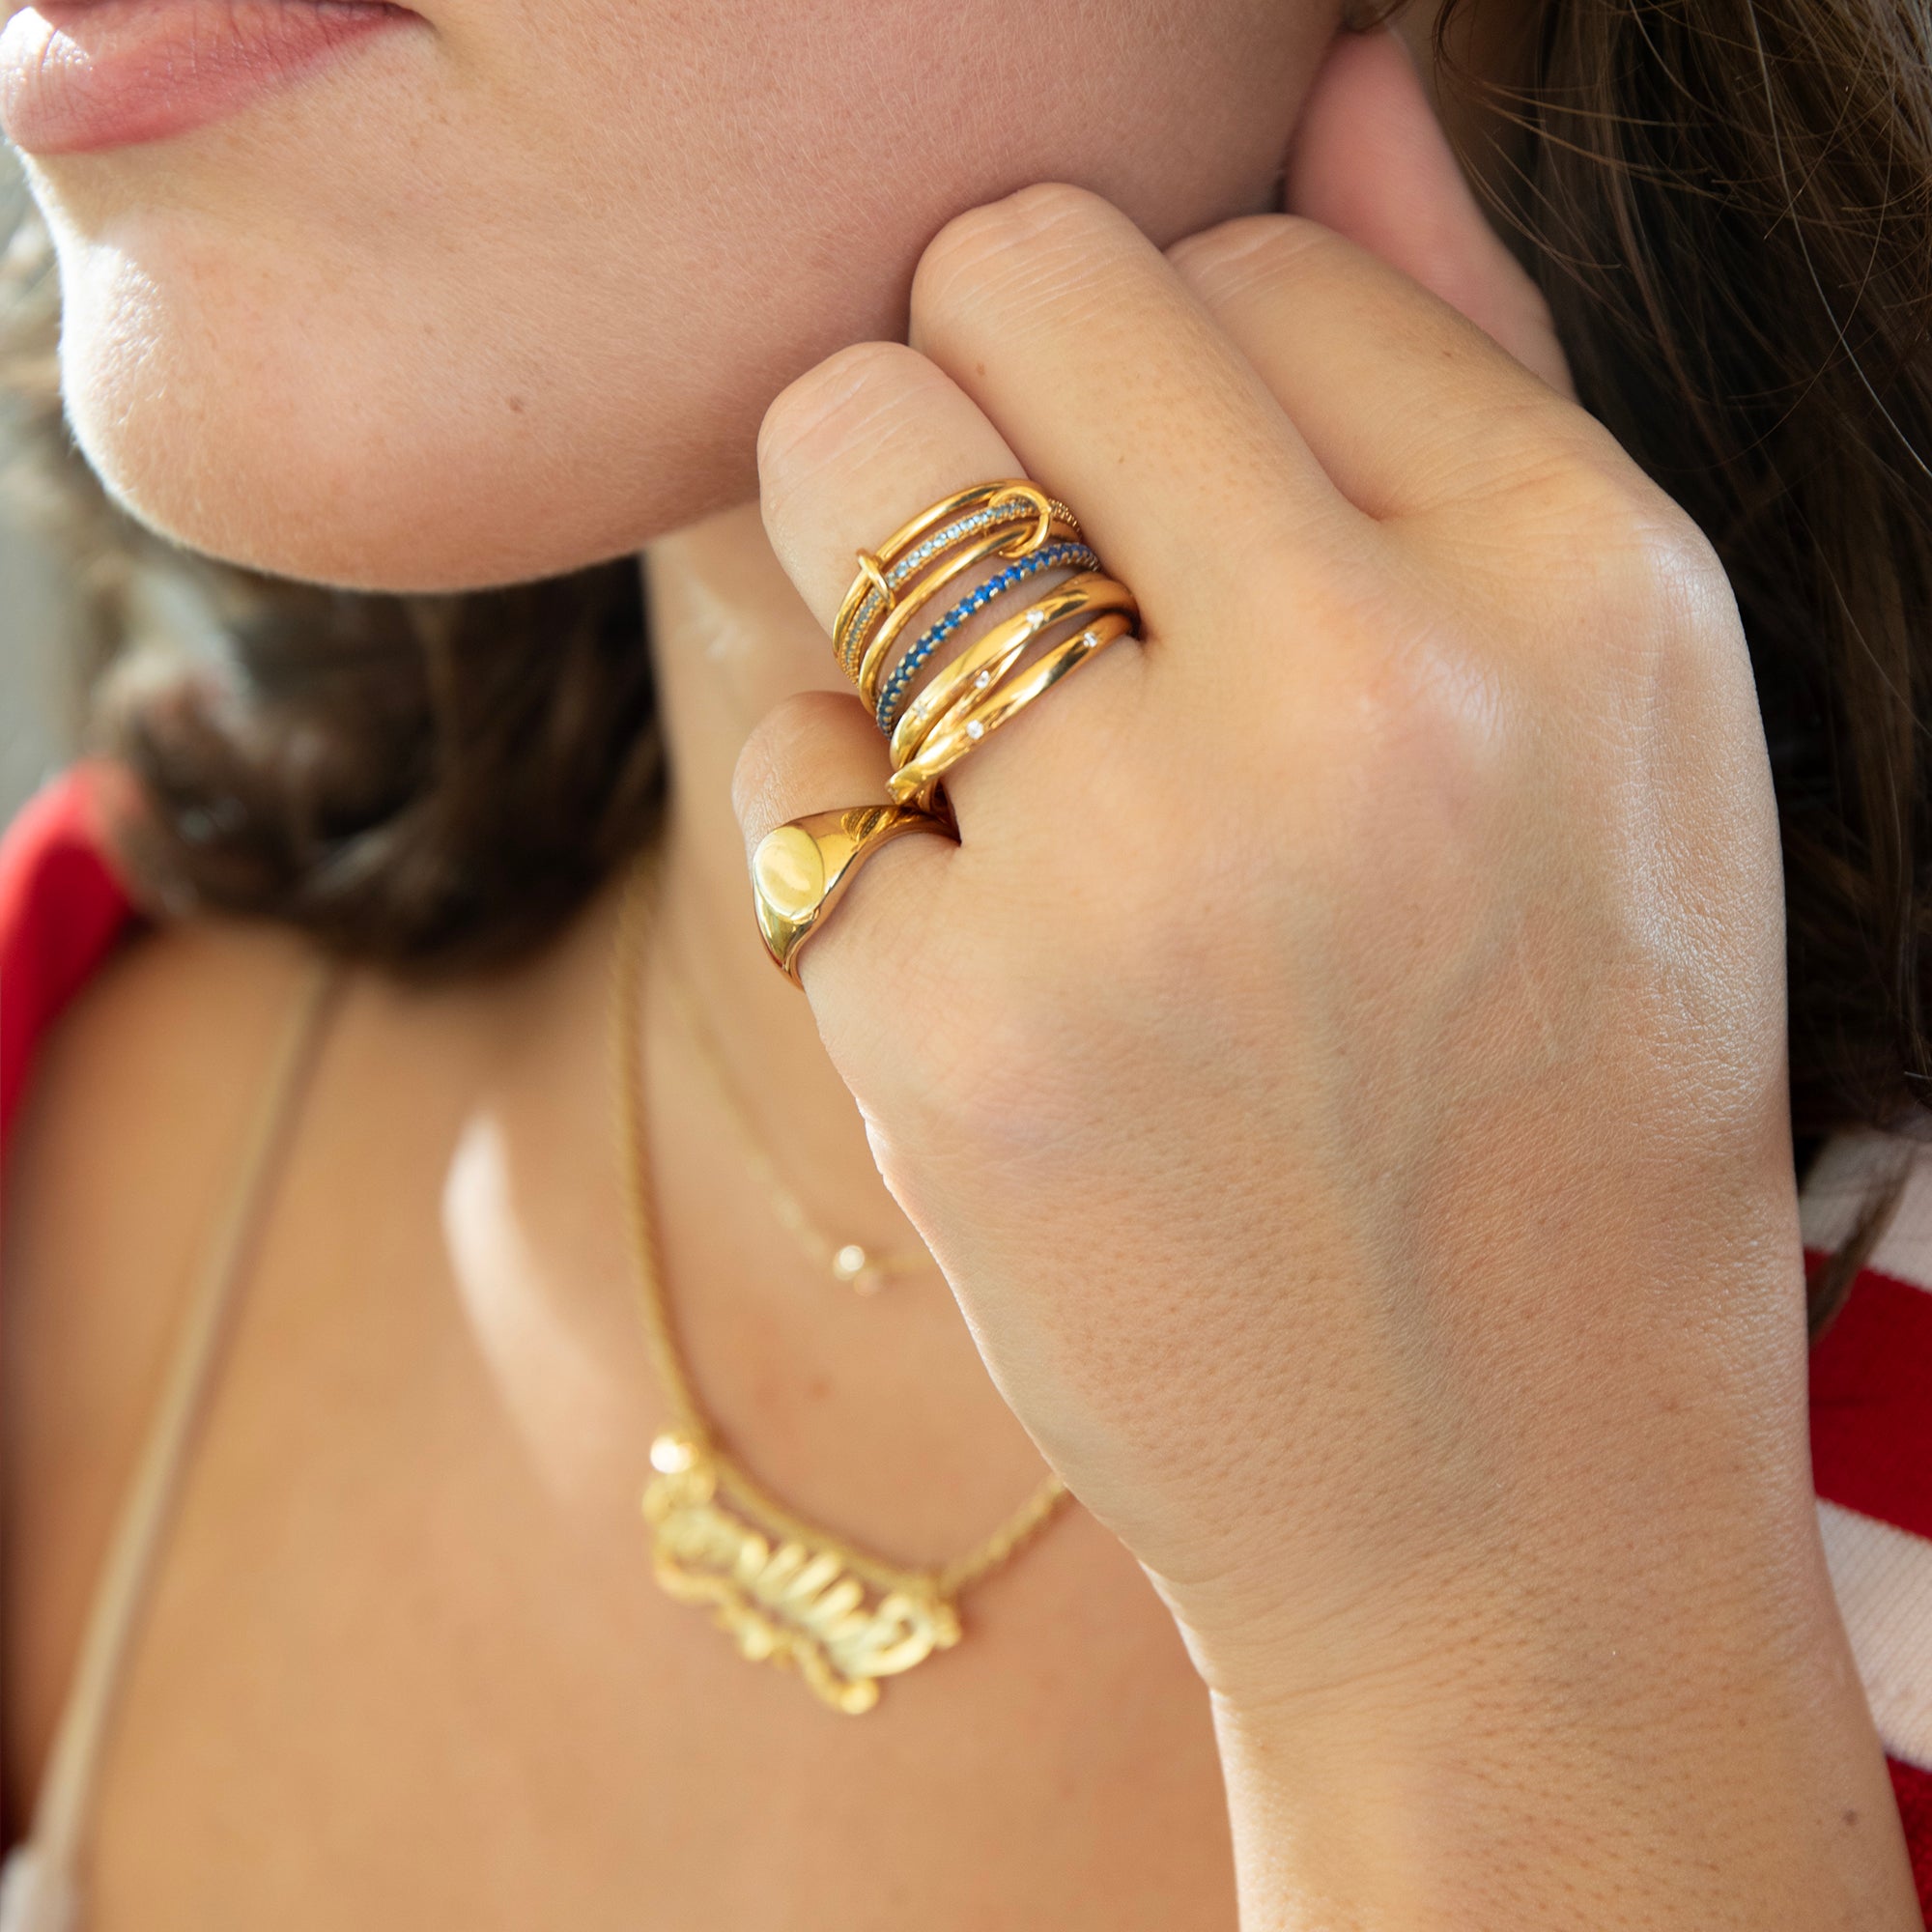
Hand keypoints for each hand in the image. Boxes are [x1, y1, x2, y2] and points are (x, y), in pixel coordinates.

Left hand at [737, 34, 1916, 1927]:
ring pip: (845, 458)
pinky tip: (987, 956)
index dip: (1184, 376)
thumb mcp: (1616, 715)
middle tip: (1039, 571)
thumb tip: (1350, 65)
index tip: (1198, 526)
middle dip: (987, 391)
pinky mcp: (955, 1033)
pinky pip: (785, 756)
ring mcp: (1151, 873)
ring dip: (877, 562)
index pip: (1252, 246)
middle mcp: (1380, 698)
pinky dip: (846, 827)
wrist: (1495, 1481)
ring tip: (1003, 740)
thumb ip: (1471, 359)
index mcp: (1586, 584)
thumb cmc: (1549, 1073)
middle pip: (1009, 277)